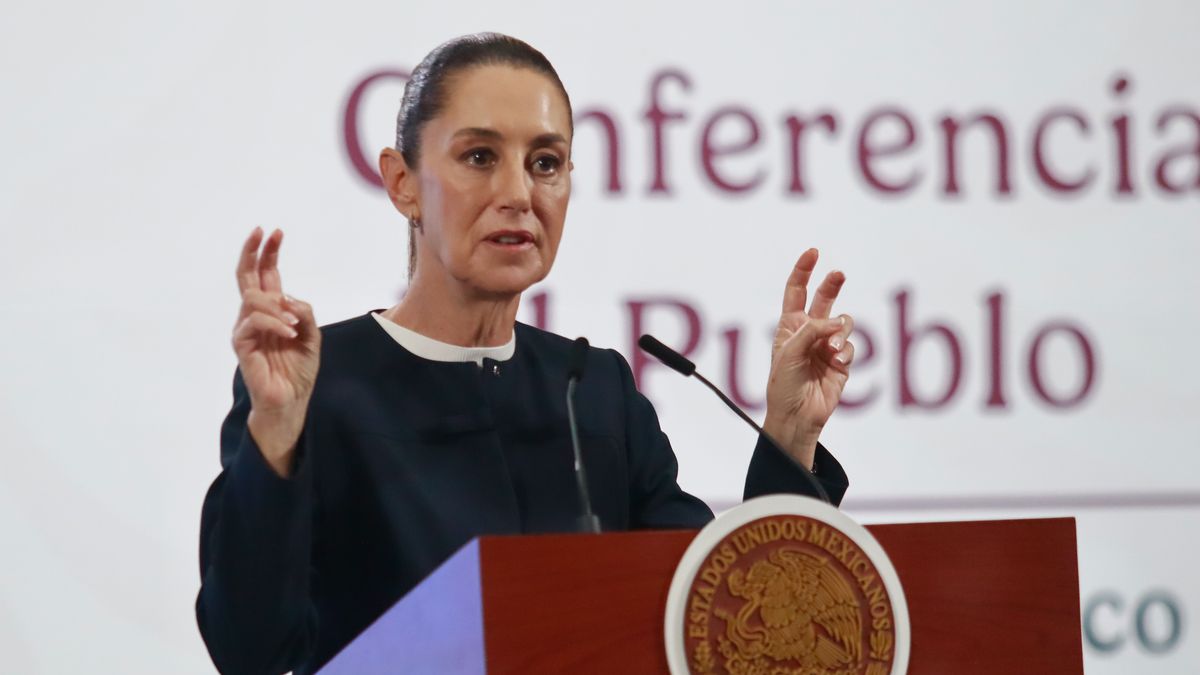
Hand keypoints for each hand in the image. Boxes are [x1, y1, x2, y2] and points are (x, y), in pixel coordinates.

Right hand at [232, 227, 320, 476]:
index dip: (269, 253)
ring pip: (253, 299)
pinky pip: (253, 322)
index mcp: (273, 310)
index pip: (267, 275)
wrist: (290, 400)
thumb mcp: (312, 336)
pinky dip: (274, 323)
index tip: (275, 232)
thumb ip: (304, 313)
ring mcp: (246, 329)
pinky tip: (289, 332)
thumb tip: (287, 297)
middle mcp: (256, 315)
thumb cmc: (298, 369)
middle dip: (254, 252)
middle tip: (263, 232)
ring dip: (277, 307)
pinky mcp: (242, 345)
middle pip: (247, 277)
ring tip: (295, 325)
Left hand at [763, 249, 854, 469]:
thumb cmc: (784, 386)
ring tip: (832, 350)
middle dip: (832, 284)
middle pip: (825, 299)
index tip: (813, 252)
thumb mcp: (789, 353)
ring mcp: (827, 346)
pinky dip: (845, 352)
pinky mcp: (843, 361)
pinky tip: (836, 364)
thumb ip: (811, 331)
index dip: (804, 271)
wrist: (798, 416)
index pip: (796, 291)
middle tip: (839, 274)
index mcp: (790, 326)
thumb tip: (836, 323)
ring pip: (844, 323)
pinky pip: (851, 346)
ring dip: (840, 333)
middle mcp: (810, 332)